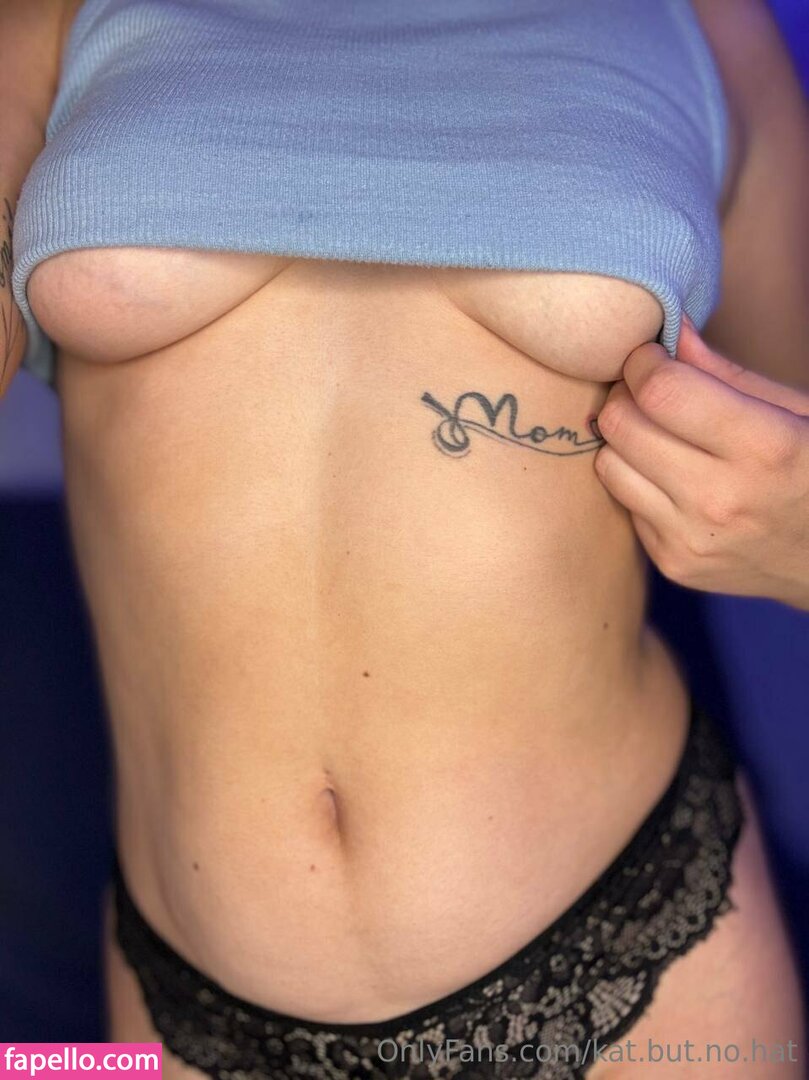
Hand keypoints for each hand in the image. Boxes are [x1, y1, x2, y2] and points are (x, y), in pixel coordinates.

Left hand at [594, 317, 808, 610]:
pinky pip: (623, 503)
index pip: (661, 391)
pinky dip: (638, 481)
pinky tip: (674, 478)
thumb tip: (669, 329)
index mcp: (764, 447)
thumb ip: (725, 373)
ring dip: (624, 440)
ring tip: (660, 435)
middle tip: (650, 391)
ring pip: (608, 464)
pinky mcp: (673, 563)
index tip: (653, 355)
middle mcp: (720, 500)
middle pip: (622, 425)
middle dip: (626, 394)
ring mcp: (691, 539)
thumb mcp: (796, 411)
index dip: (645, 362)